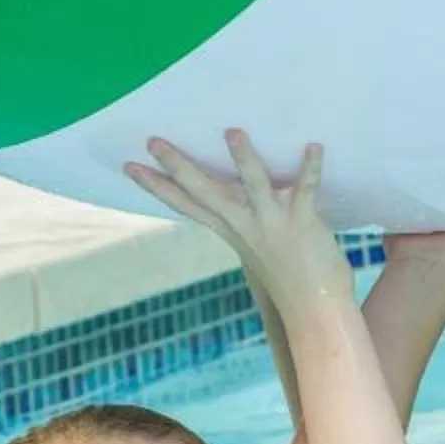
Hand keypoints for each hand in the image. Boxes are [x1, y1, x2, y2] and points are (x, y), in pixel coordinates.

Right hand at [127, 133, 352, 321]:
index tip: (130, 165)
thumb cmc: (288, 278)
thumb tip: (234, 191)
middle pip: (205, 192)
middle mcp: (244, 225)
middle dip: (179, 166)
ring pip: (254, 185)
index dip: (157, 186)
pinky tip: (314, 145)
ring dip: (244, 158)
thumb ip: (243, 218)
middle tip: (153, 141)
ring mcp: (272, 223)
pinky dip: (310, 167)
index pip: (187, 204)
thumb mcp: (255, 245)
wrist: (314, 312)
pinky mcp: (302, 222)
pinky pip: (306, 190)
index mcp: (230, 229)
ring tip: (232, 131)